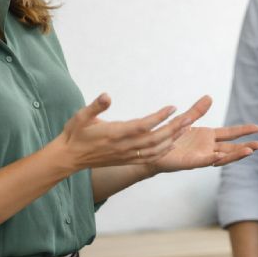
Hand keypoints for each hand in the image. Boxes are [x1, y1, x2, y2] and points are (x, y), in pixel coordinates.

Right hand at [58, 93, 194, 171]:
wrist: (68, 158)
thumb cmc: (75, 134)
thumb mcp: (80, 116)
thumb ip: (95, 107)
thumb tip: (106, 96)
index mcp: (114, 134)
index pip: (142, 126)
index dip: (159, 117)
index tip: (172, 107)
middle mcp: (123, 146)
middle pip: (154, 139)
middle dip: (173, 128)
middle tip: (189, 116)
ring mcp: (126, 155)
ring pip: (155, 149)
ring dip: (172, 138)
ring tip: (186, 127)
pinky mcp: (127, 160)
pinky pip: (150, 157)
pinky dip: (164, 151)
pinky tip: (173, 143)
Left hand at [149, 95, 257, 172]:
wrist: (152, 150)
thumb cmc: (168, 137)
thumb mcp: (185, 120)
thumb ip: (197, 111)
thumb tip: (209, 97)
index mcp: (208, 138)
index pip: (230, 134)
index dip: (243, 131)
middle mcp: (207, 148)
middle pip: (230, 148)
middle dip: (245, 147)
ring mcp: (200, 156)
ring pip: (222, 157)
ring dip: (235, 155)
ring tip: (249, 151)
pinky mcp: (190, 162)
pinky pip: (205, 161)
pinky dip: (214, 159)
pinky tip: (223, 156)